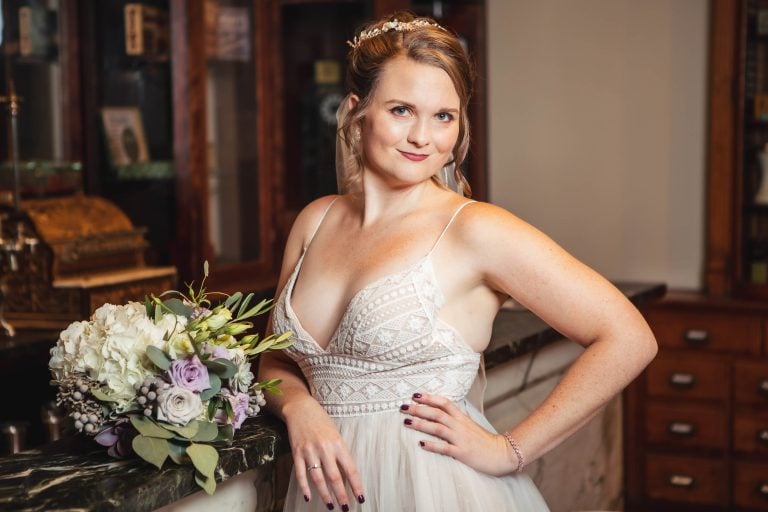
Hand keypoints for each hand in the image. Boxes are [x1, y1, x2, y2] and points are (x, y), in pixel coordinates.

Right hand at [284, 396, 364, 508]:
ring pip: (318, 479)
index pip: (350, 469)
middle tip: (345, 508)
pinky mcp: (297, 452)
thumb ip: (340, 453)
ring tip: (331, 505)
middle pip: (335, 477)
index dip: (356, 486)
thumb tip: (346, 475)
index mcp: (338, 444)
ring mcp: (310, 451)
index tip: (361, 498)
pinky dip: (304, 487)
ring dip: (325, 495)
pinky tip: (308, 497)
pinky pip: (300, 474)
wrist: (301, 408)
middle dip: (341, 495)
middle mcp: (325, 448)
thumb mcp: (336, 435)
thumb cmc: (322, 422)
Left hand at [401, 392, 517, 475]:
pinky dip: (432, 445)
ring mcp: (461, 439)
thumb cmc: (484, 440)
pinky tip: (421, 443)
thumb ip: (455, 419)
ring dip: (422, 424)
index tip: (415, 394)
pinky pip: (445, 448)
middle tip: (403, 407)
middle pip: (437, 413)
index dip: (429, 397)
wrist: (502, 453)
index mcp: (462, 418)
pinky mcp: (462, 452)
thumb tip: (439, 412)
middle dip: (419, 409)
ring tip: (407, 422)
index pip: (444, 403)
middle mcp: (460, 425)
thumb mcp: (469, 425)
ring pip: (438, 428)